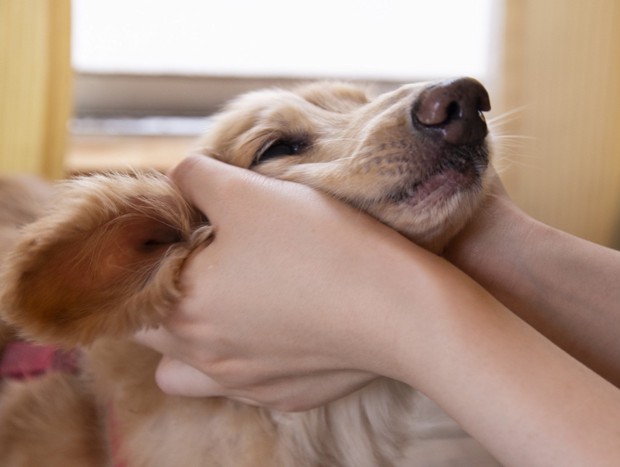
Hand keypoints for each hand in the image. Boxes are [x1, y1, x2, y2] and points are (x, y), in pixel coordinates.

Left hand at [135, 155, 437, 409]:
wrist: (399, 312)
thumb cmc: (320, 247)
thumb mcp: (249, 191)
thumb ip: (196, 177)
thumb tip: (178, 180)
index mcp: (181, 307)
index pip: (129, 284)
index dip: (149, 250)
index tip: (183, 228)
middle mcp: (203, 357)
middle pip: (152, 329)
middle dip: (167, 292)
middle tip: (209, 258)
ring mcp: (244, 383)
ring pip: (187, 368)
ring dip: (192, 338)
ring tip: (229, 302)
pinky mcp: (284, 395)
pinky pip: (242, 381)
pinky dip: (245, 356)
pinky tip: (278, 326)